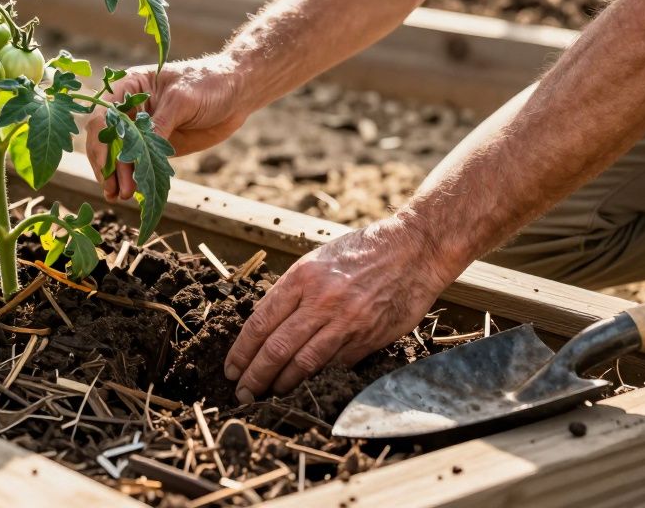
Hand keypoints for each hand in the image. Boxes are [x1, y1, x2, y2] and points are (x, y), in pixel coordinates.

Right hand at [85, 55, 250, 200]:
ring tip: (121, 196)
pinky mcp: (155, 146)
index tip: (109, 168)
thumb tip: (137, 155)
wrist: (236, 93)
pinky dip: (133, 179)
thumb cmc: (207, 83)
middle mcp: (129, 110)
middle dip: (109, 166)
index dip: (102, 144)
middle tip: (118, 190)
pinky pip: (138, 164)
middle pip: (106, 141)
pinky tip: (131, 194)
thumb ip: (158, 125)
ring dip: (117, 177)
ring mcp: (141, 130)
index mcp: (127, 88)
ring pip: (118, 156)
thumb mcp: (181, 100)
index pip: (104, 118)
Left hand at [223, 216, 451, 402]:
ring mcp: (346, 322)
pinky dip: (315, 379)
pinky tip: (303, 387)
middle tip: (243, 392)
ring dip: (281, 384)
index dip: (242, 351)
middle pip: (277, 348)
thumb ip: (292, 291)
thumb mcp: (317, 260)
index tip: (232, 368)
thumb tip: (266, 326)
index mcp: (302, 278)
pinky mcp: (368, 338)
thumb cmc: (361, 252)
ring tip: (268, 394)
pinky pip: (334, 365)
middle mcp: (321, 301)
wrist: (412, 250)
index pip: (260, 322)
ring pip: (304, 363)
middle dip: (255, 375)